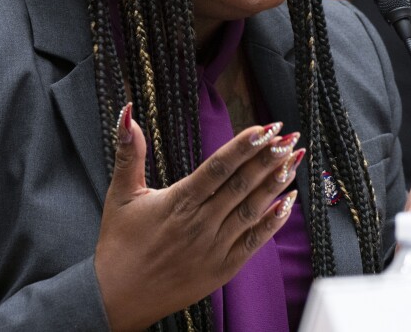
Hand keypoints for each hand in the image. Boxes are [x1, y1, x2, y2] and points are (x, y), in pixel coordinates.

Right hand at [94, 104, 303, 331]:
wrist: (117, 298)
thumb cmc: (119, 244)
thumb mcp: (121, 193)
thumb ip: (129, 153)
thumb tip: (127, 113)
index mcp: (179, 202)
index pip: (218, 167)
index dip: (244, 146)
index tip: (265, 128)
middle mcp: (200, 223)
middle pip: (241, 185)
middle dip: (268, 158)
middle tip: (290, 136)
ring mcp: (214, 247)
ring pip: (251, 210)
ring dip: (275, 184)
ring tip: (294, 161)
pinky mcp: (222, 268)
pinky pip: (254, 242)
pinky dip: (273, 222)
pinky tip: (288, 202)